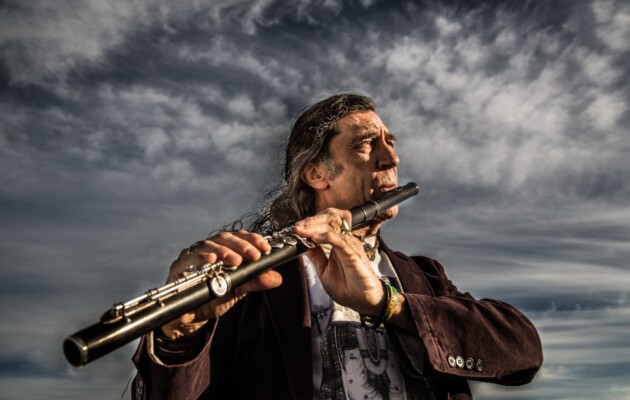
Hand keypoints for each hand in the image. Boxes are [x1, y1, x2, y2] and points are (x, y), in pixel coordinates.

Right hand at [161, 230, 281, 338]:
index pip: (240, 237)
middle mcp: (209, 248)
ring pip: (208, 245)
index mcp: (224, 249)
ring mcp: (193, 255)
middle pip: (225, 238)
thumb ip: (254, 281)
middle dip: (241, 245)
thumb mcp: (238, 290)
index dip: (253, 240)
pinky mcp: (179, 266)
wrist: (190, 315)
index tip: (265, 249)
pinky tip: (211, 260)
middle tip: (254, 255)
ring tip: (235, 260)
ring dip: (223, 251)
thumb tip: (277, 278)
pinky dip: (200, 258)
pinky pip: (188, 258)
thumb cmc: (214, 296)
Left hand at [293, 209, 384, 316]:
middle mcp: (346, 240)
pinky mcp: (354, 255)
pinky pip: (341, 241)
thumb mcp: (324, 270)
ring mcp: (351, 246)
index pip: (328, 221)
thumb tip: (303, 244)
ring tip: (302, 230)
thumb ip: (316, 255)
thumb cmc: (347, 287)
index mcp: (339, 242)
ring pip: (335, 226)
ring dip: (315, 226)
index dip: (312, 221)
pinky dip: (326, 236)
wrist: (362, 301)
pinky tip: (315, 239)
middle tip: (298, 227)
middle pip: (332, 217)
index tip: (297, 228)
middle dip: (313, 219)